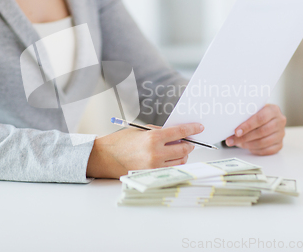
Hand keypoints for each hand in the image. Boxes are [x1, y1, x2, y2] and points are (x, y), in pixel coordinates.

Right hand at [86, 123, 202, 178]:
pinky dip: (174, 162)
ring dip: (183, 154)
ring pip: (180, 161)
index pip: (179, 132)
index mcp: (152, 138)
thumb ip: (159, 131)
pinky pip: (170, 168)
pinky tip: (171, 158)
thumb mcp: (140, 130)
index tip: (199, 127)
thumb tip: (175, 133)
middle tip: (189, 140)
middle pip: (183, 148)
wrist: (104, 157)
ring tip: (178, 149)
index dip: (192, 129)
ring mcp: (154, 166)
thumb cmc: (120, 142)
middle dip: (189, 143)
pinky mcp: (152, 174)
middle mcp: (155, 153)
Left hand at [225, 104, 285, 155]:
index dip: (247, 126)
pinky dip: (255, 150)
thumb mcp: (251, 110)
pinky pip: (267, 150)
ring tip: (238, 143)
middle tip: (232, 140)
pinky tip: (248, 147)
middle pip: (262, 132)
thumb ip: (244, 115)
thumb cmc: (256, 115)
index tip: (236, 132)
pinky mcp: (280, 144)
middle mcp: (280, 121)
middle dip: (244, 137)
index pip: (260, 118)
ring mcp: (281, 134)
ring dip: (248, 144)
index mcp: (273, 110)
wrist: (266, 119)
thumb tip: (229, 124)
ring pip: (263, 142)